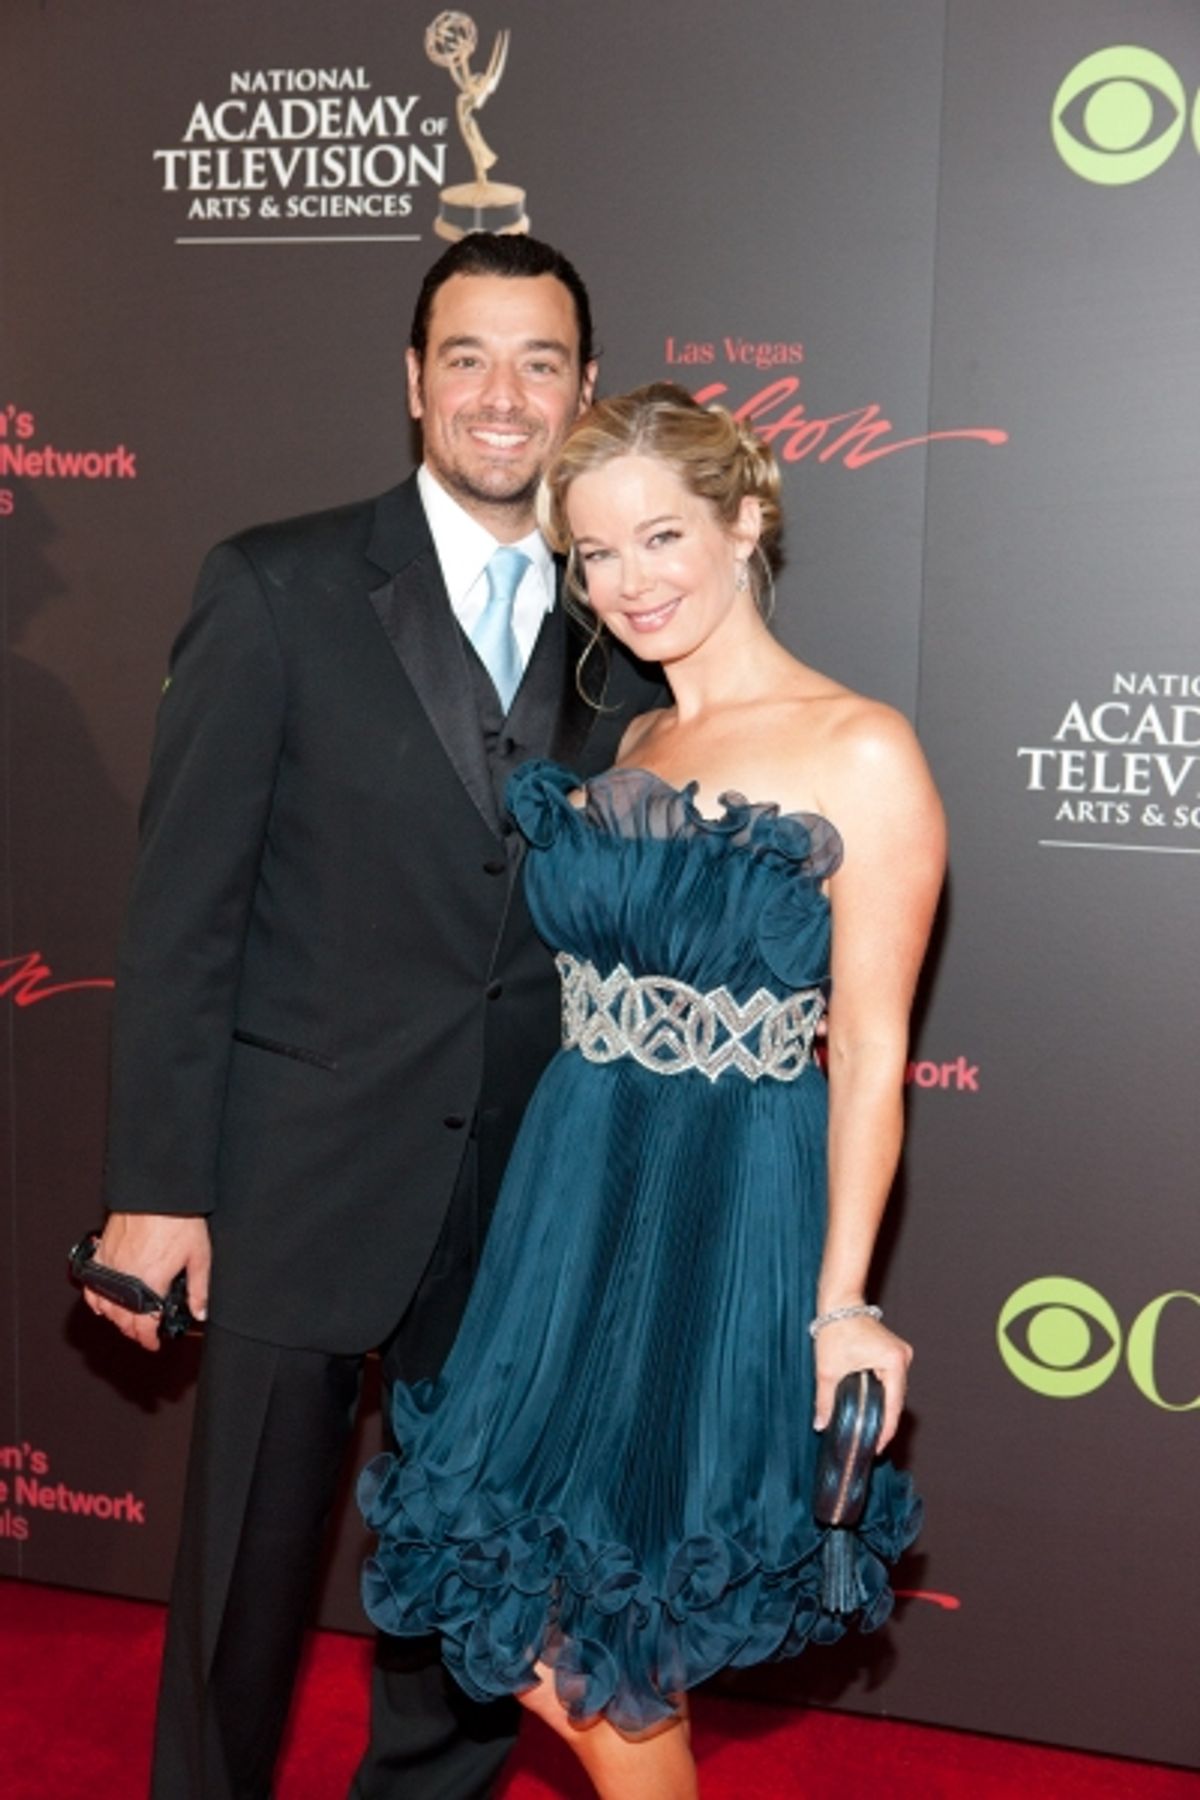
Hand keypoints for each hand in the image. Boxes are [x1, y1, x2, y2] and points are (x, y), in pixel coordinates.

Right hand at [83, 1213, 210, 1353]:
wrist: (158, 1192)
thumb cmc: (179, 1219)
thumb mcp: (199, 1256)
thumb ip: (200, 1288)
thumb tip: (200, 1312)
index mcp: (150, 1285)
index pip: (144, 1326)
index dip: (148, 1340)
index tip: (153, 1344)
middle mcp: (126, 1280)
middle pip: (122, 1320)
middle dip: (133, 1331)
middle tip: (144, 1334)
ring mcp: (110, 1267)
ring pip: (105, 1306)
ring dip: (115, 1318)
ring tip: (127, 1320)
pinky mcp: (102, 1253)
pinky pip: (92, 1285)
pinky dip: (96, 1298)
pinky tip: (102, 1301)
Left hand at [812, 1313, 911, 1451]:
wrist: (839, 1302)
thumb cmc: (835, 1328)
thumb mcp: (828, 1369)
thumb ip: (825, 1400)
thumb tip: (821, 1425)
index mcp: (894, 1362)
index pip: (893, 1407)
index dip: (884, 1430)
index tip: (875, 1447)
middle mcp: (903, 1359)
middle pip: (896, 1401)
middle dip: (883, 1422)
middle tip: (869, 1443)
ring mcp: (900, 1356)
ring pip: (894, 1392)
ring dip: (883, 1409)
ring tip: (870, 1430)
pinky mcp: (893, 1354)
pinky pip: (890, 1382)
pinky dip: (881, 1395)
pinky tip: (871, 1409)